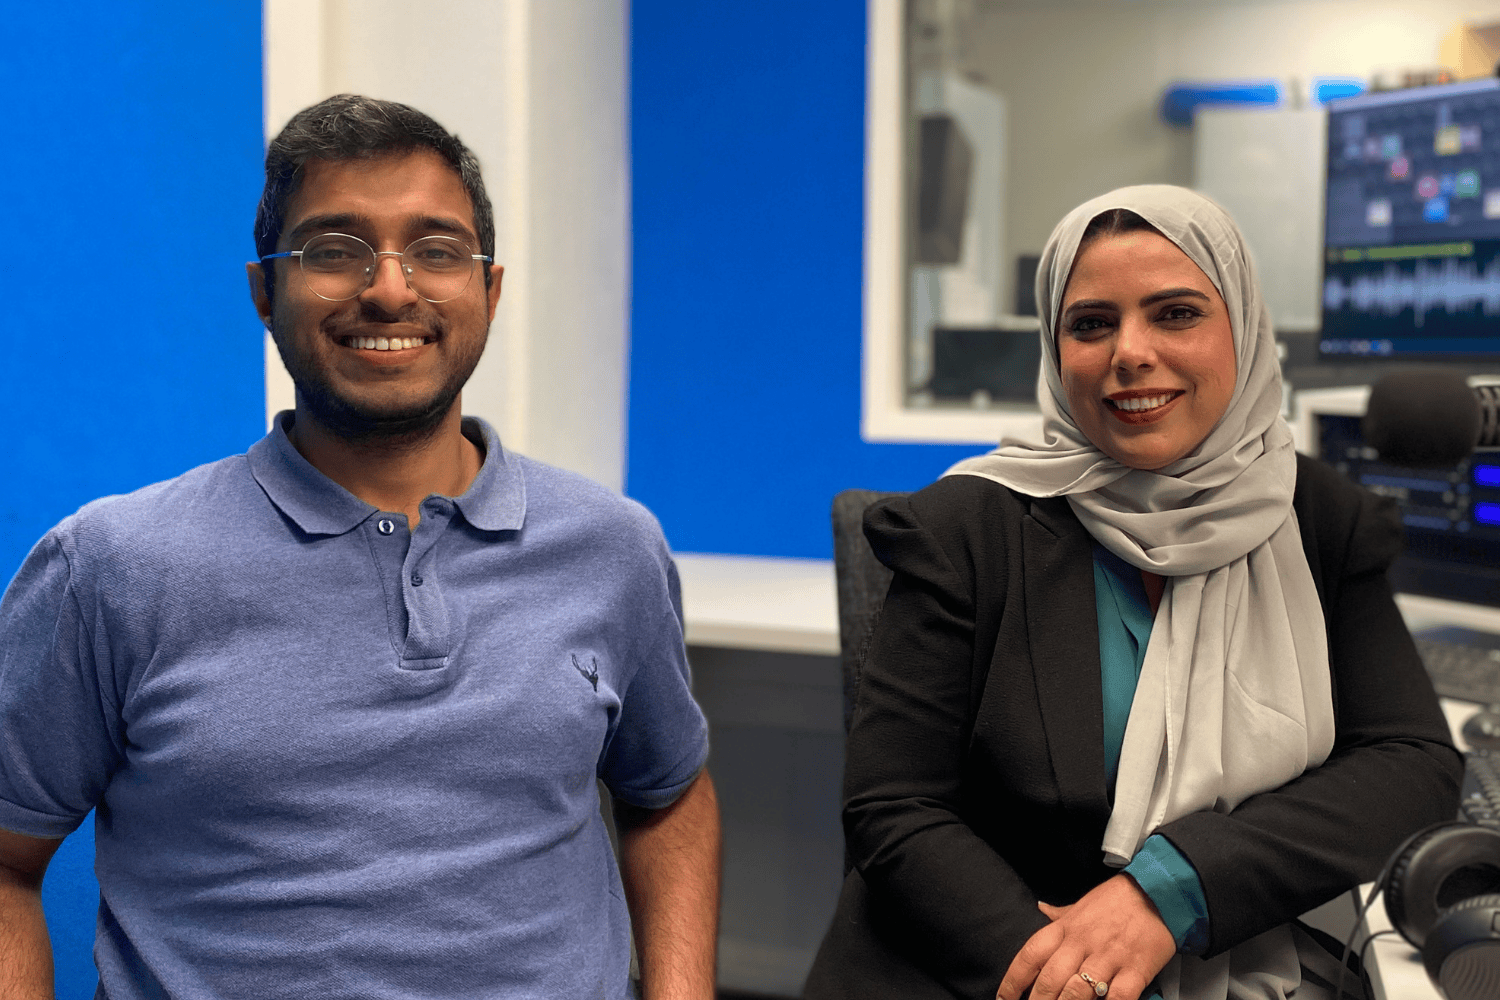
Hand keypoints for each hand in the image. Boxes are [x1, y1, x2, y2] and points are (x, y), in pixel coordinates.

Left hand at [995, 874, 1174, 999]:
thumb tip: (1039, 909)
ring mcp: (1109, 957)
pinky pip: (1118, 997)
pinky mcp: (1136, 969)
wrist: (1158, 890)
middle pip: (1050, 979)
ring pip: (1078, 990)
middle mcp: (1082, 943)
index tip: (1003, 998)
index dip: (1013, 980)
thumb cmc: (1117, 900)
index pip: (1031, 955)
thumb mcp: (1082, 904)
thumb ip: (1060, 914)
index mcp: (1066, 928)